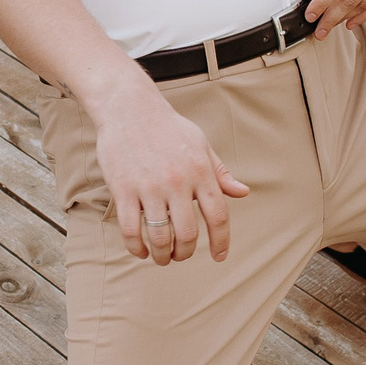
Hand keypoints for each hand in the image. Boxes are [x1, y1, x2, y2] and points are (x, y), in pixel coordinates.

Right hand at [87, 79, 248, 264]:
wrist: (129, 107)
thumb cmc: (168, 127)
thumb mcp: (200, 145)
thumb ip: (220, 173)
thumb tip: (243, 193)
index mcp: (200, 171)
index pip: (218, 215)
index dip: (221, 242)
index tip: (219, 256)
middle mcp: (177, 181)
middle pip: (188, 233)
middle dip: (186, 253)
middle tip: (180, 255)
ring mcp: (148, 187)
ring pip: (160, 237)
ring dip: (163, 255)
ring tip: (162, 257)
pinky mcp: (122, 189)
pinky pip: (131, 230)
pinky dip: (137, 248)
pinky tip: (141, 251)